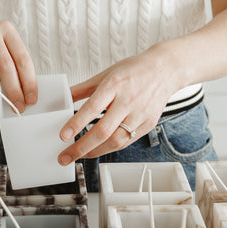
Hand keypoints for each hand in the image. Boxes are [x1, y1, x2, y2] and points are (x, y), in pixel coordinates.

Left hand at [57, 44, 181, 165]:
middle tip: (65, 156)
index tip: (63, 136)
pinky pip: (127, 141)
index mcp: (115, 84)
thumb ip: (84, 88)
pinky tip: (99, 149)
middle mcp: (128, 100)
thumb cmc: (134, 71)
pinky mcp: (148, 124)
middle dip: (82, 147)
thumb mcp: (106, 74)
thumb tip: (63, 98)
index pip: (93, 107)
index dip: (76, 123)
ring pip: (116, 140)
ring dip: (95, 152)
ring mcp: (140, 114)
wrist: (164, 71)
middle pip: (103, 130)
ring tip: (80, 155)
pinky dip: (111, 147)